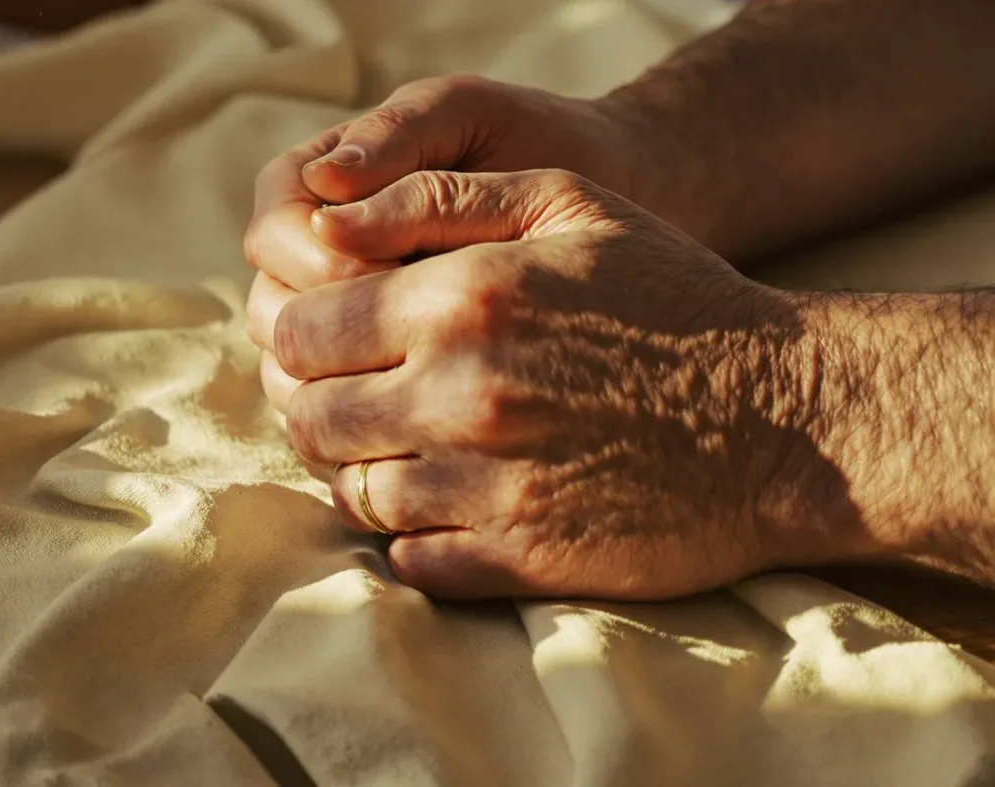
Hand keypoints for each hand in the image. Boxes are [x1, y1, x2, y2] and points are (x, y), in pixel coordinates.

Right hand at [245, 75, 649, 408]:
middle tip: (406, 342)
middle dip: (325, 333)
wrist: (602, 199)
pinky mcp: (375, 376)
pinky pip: (341, 414)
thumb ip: (397, 137)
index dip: (315, 262)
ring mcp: (342, 323)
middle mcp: (312, 259)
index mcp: (315, 187)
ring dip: (339, 390)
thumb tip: (322, 183)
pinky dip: (368, 426)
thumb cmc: (533, 141)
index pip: (272, 234)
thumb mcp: (468, 117)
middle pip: (271, 312)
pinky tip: (425, 425)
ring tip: (418, 388)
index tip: (386, 273)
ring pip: (292, 375)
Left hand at [271, 169, 875, 599]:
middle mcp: (459, 395)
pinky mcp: (520, 557)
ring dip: (362, 471)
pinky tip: (445, 503)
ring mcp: (488, 485)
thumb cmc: (671, 298)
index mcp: (458, 300)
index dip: (302, 335)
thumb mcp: (570, 205)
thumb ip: (436, 198)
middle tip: (362, 397)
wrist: (786, 421)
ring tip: (403, 448)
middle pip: (312, 417)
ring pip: (350, 493)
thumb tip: (323, 222)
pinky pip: (409, 560)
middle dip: (321, 404)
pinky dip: (410, 536)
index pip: (298, 331)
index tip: (332, 340)